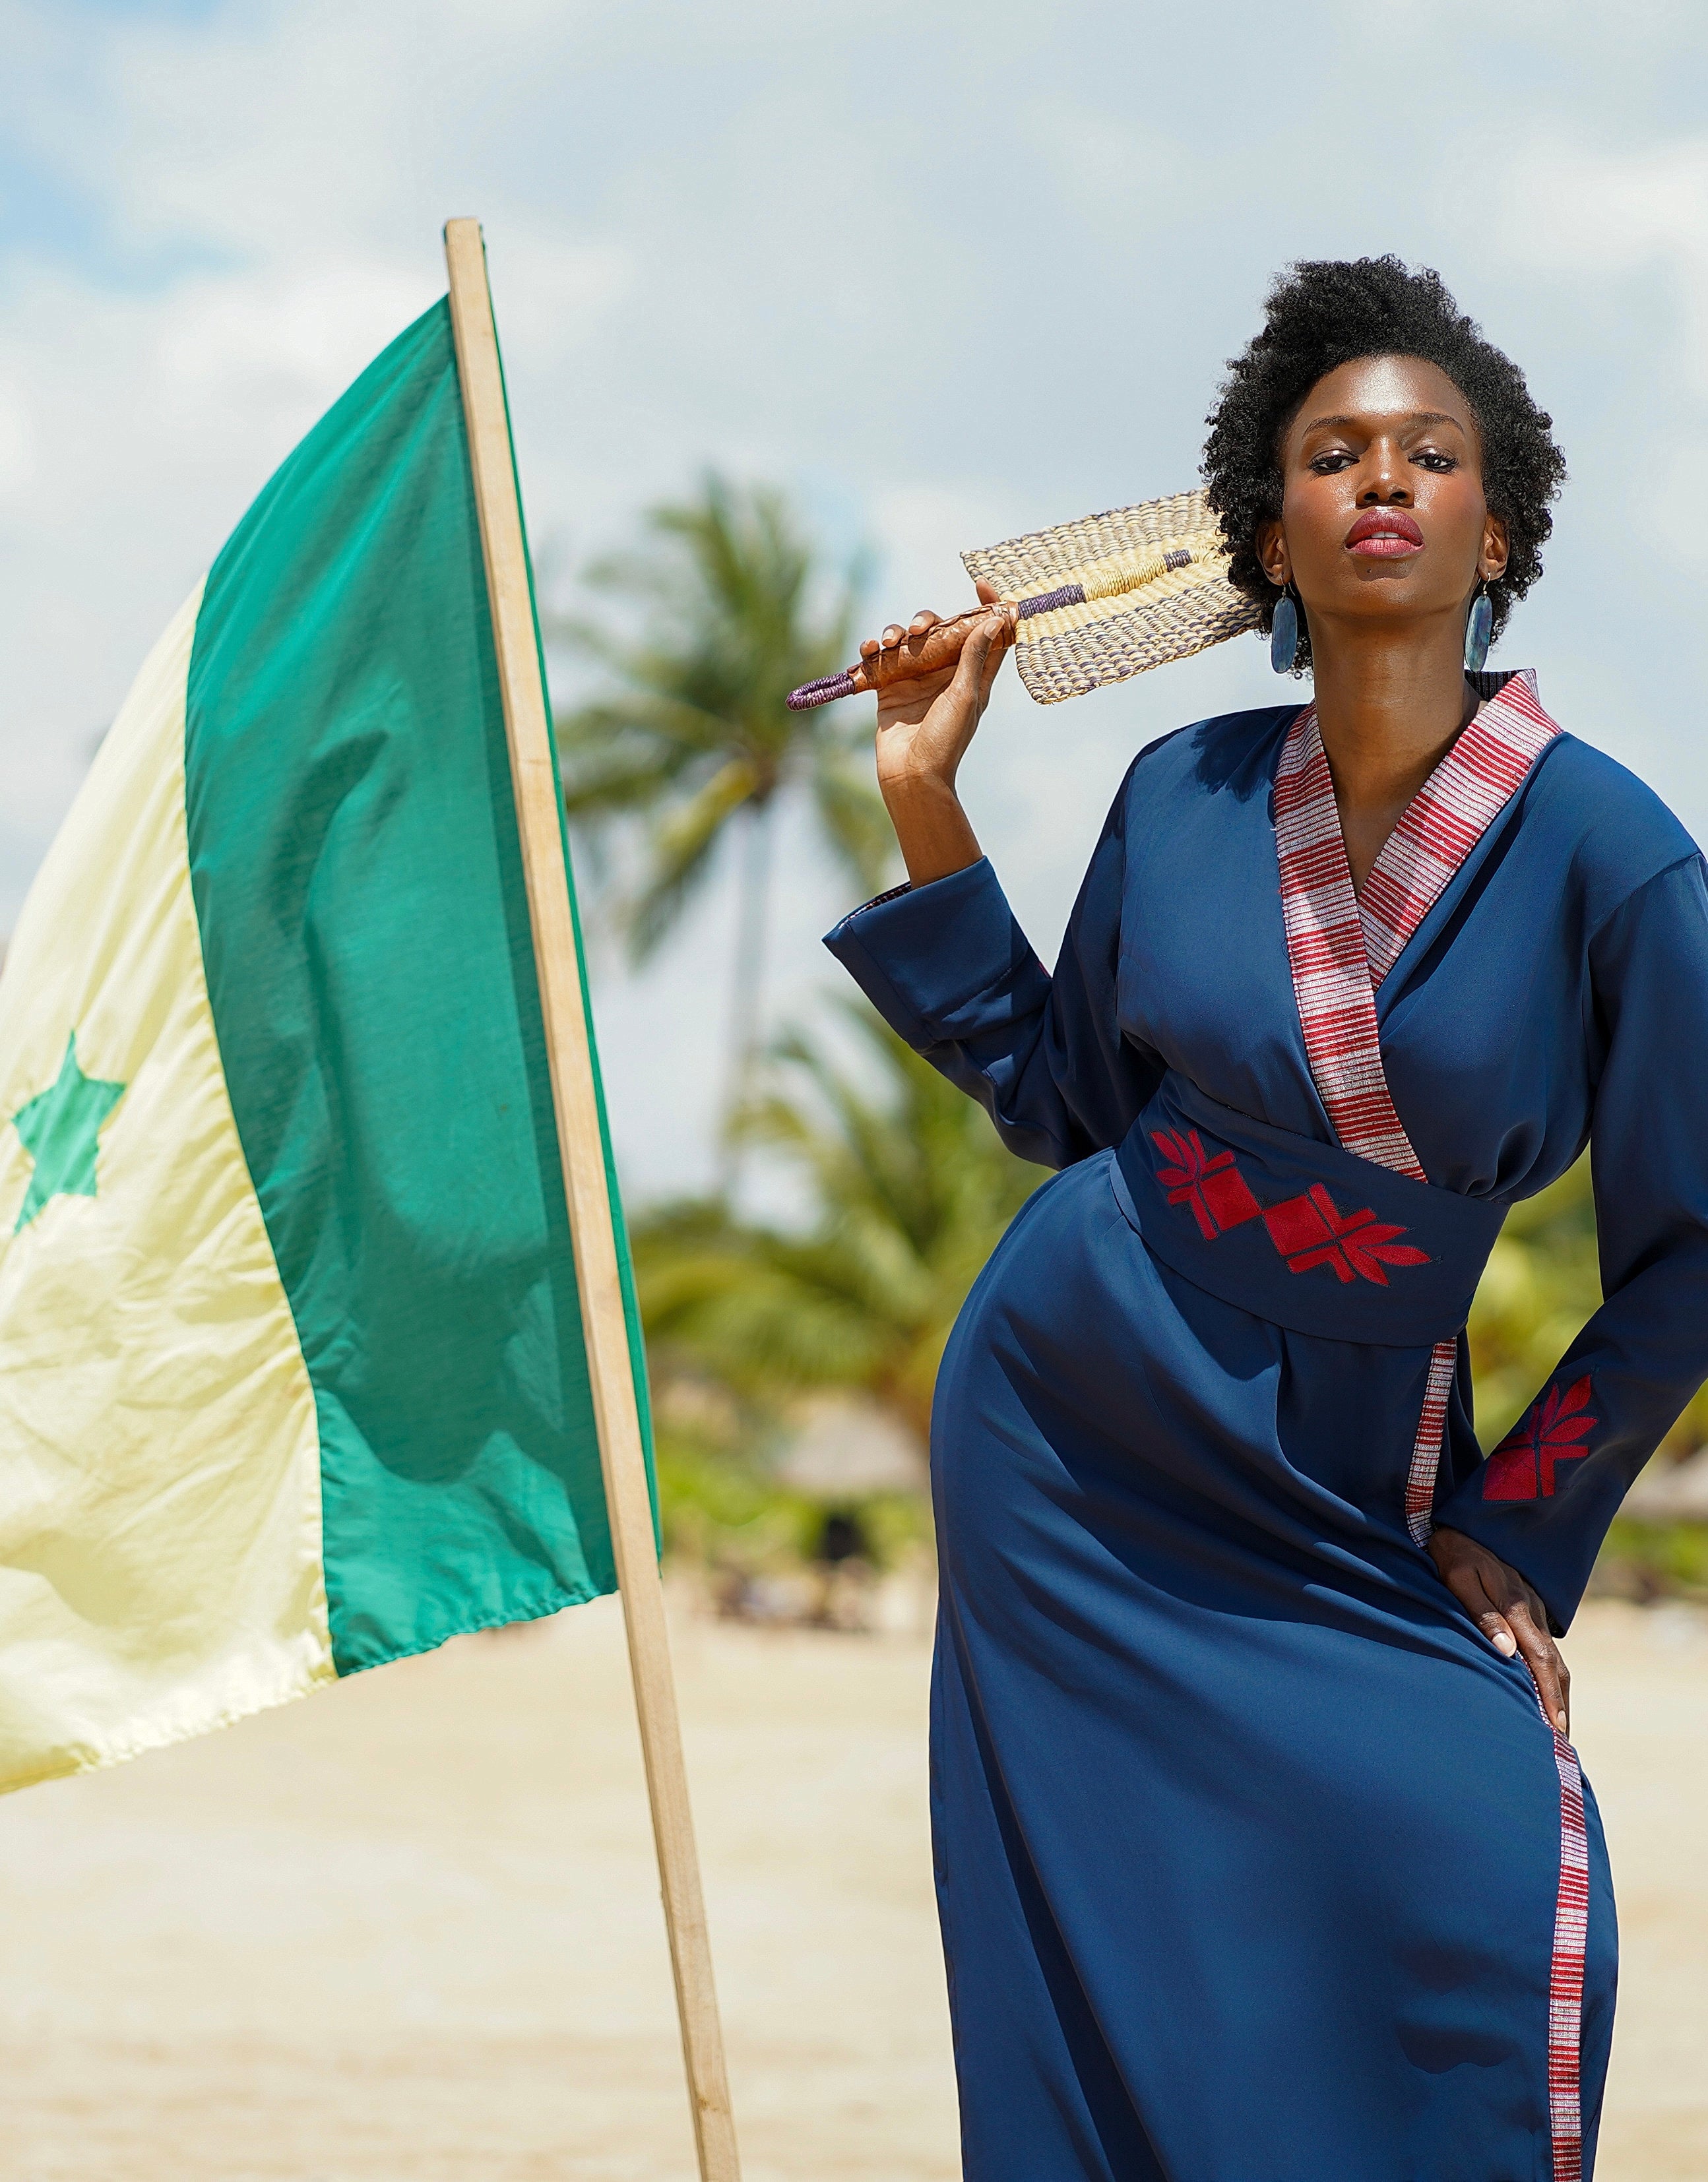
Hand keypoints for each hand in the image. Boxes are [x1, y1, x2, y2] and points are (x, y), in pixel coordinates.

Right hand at [862, 582, 1011, 886]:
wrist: (910, 776)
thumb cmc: (946, 741)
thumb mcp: (966, 695)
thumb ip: (975, 655)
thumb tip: (997, 618)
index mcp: (974, 674)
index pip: (989, 632)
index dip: (989, 605)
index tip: (981, 582)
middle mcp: (946, 673)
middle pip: (942, 630)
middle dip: (930, 620)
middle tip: (921, 628)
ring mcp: (917, 678)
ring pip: (908, 640)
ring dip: (896, 633)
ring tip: (888, 644)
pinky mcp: (890, 687)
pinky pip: (882, 658)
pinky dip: (874, 650)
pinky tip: (868, 650)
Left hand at [1428, 1526, 1569, 1735]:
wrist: (1460, 1525)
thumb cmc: (1452, 1553)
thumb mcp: (1459, 1578)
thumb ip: (1482, 1614)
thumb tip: (1507, 1652)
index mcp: (1517, 1607)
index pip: (1541, 1660)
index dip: (1549, 1696)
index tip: (1555, 1728)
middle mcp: (1532, 1612)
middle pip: (1555, 1666)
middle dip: (1560, 1704)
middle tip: (1562, 1743)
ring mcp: (1534, 1612)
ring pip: (1552, 1659)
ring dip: (1557, 1694)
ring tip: (1556, 1730)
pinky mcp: (1528, 1612)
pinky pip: (1543, 1650)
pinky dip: (1547, 1677)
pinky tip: (1542, 1695)